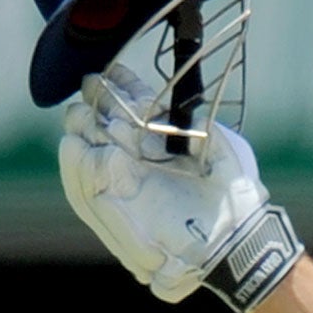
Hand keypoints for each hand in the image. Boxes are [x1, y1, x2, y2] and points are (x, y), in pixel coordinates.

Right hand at [59, 65, 299, 308]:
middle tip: (90, 87)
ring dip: (82, 132)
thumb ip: (207, 128)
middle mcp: (137, 163)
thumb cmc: (236, 197)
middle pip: (103, 129)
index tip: (110, 71)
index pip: (133, 110)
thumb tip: (188, 111)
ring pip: (89, 156)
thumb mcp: (228, 153)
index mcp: (161, 144)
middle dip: (94, 106)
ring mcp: (124, 188)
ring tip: (78, 113)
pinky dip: (80, 169)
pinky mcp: (117, 214)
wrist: (234, 241)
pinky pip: (88, 192)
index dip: (120, 89)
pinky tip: (76, 147)